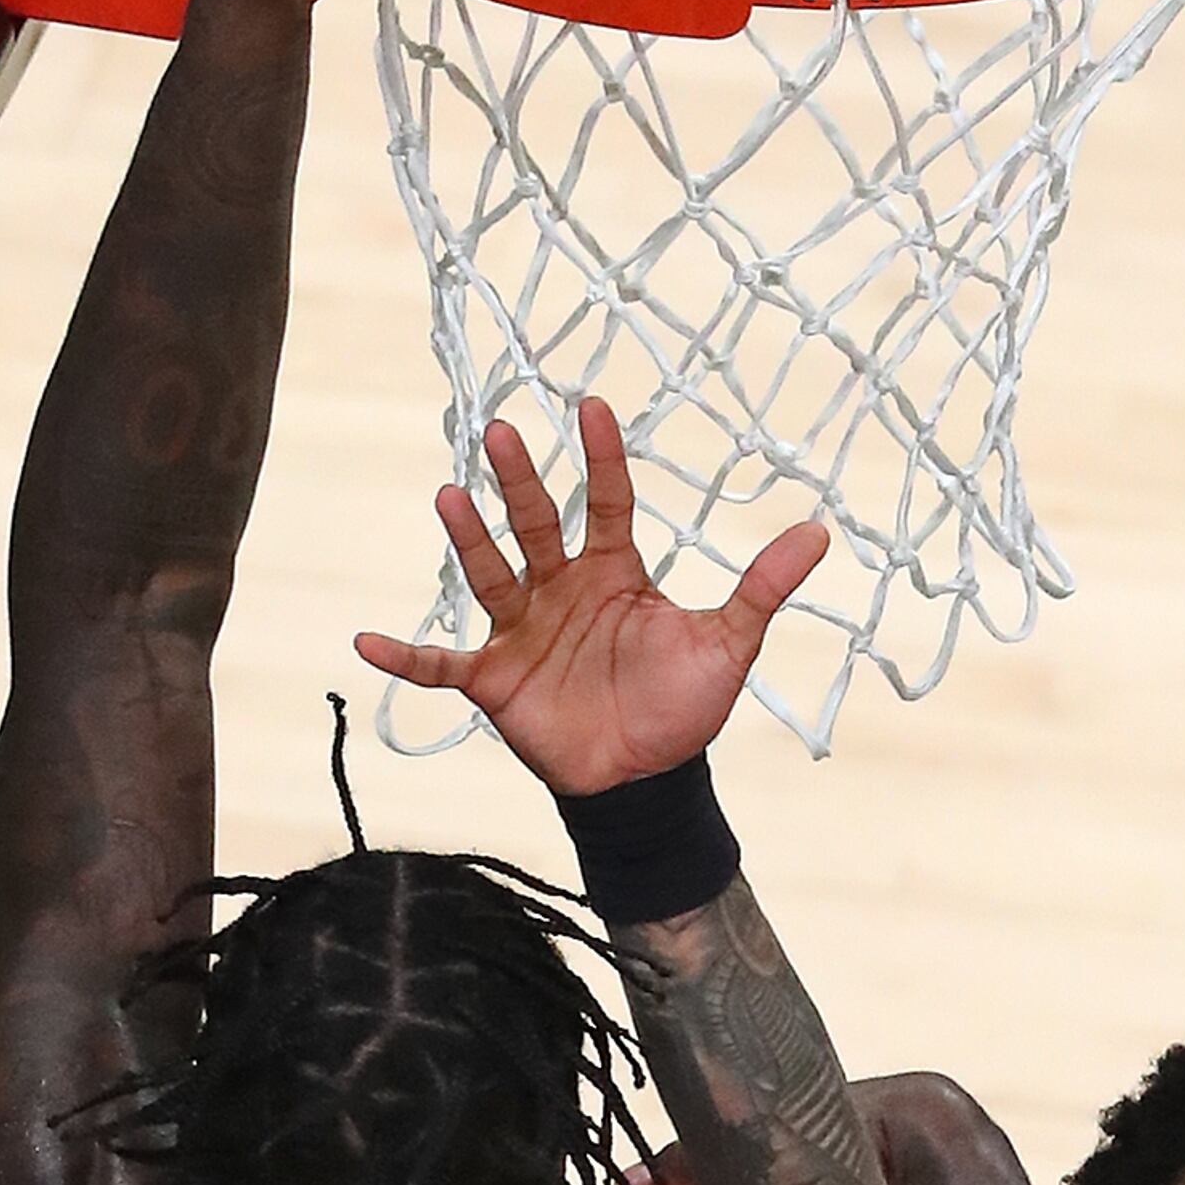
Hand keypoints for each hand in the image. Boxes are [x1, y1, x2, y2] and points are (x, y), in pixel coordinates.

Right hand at [356, 399, 830, 793]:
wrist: (647, 779)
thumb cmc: (682, 707)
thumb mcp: (729, 642)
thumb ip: (762, 587)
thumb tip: (819, 532)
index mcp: (614, 572)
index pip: (607, 501)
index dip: (603, 458)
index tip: (593, 405)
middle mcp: (561, 590)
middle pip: (537, 523)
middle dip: (521, 480)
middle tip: (501, 428)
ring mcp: (522, 631)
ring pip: (490, 574)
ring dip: (470, 539)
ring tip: (452, 496)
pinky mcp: (494, 679)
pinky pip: (440, 664)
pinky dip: (405, 657)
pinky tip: (366, 639)